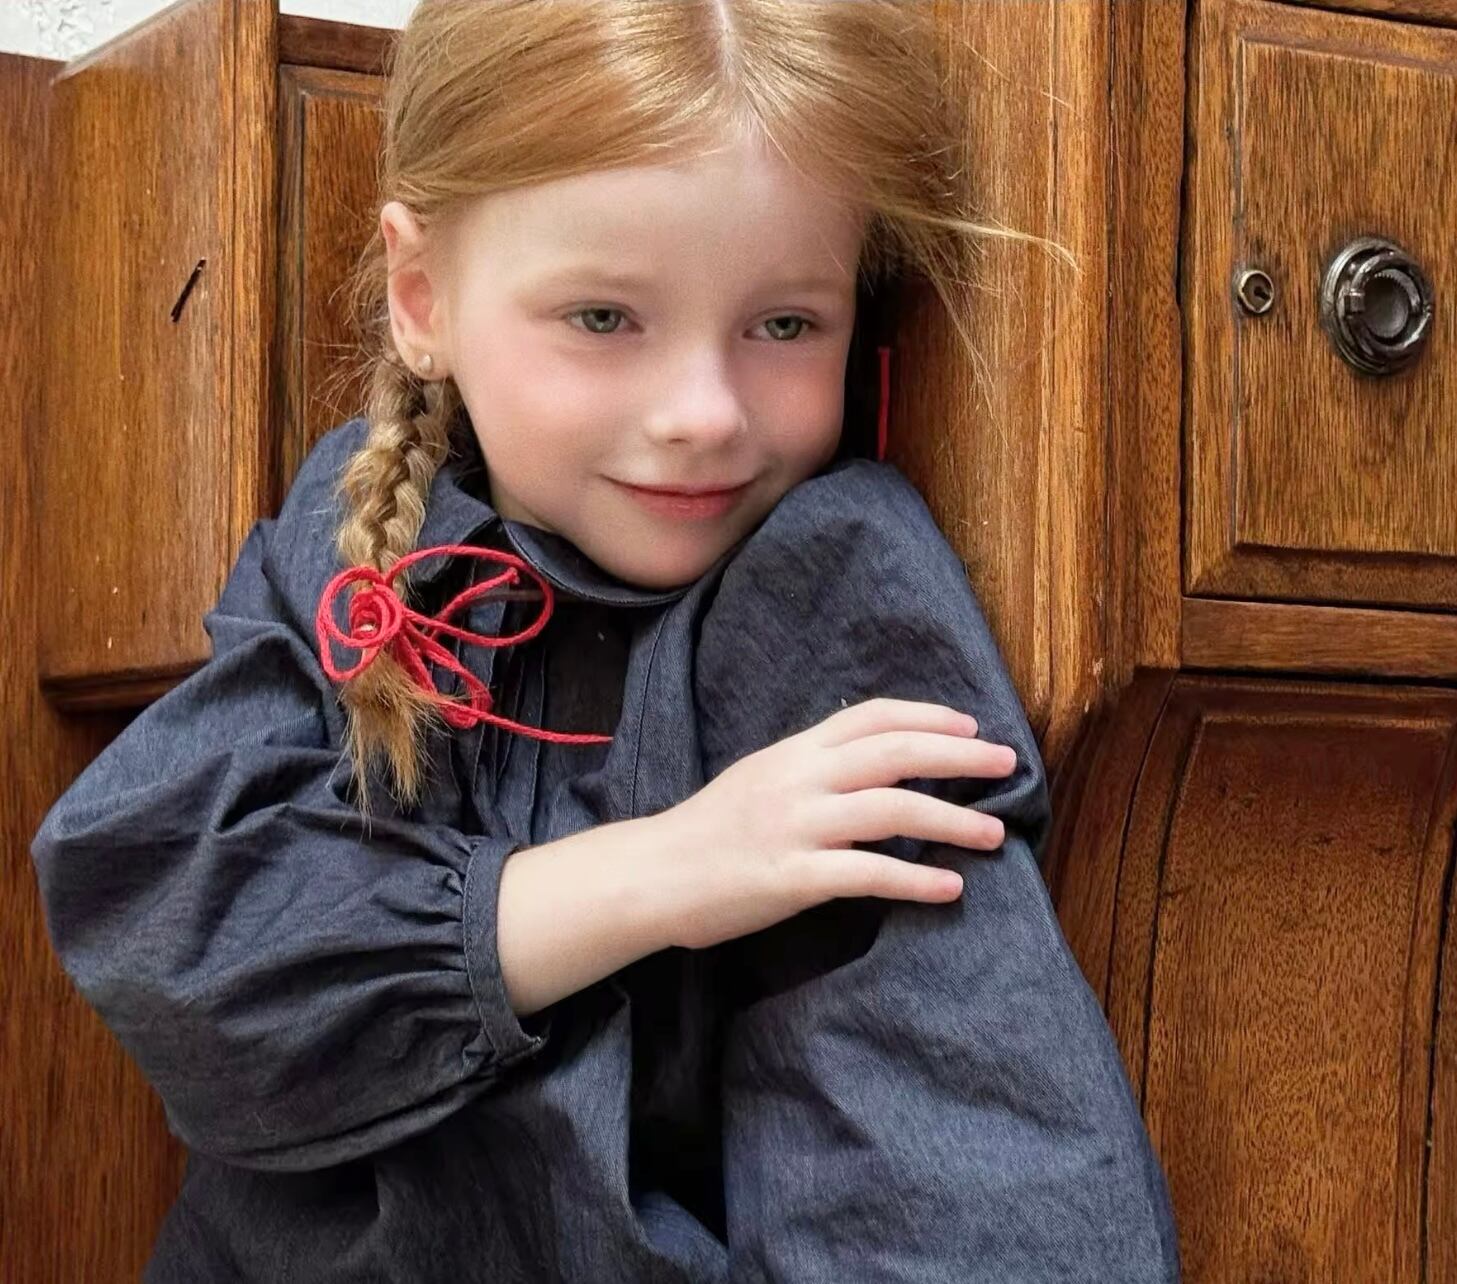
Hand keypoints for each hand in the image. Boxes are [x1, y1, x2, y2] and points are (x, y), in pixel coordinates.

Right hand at [651, 697, 1016, 950]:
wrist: (653, 874)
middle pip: (895, 753)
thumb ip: (812, 764)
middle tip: (1007, 763)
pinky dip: (914, 880)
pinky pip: (865, 874)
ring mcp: (795, 827)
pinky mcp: (790, 878)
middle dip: (959, 755)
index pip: (872, 716)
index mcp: (794, 751)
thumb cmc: (710, 829)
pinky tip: (950, 888)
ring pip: (891, 810)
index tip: (971, 725)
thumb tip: (868, 755)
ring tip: (994, 835)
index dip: (929, 716)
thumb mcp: (760, 777)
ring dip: (952, 820)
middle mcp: (799, 779)